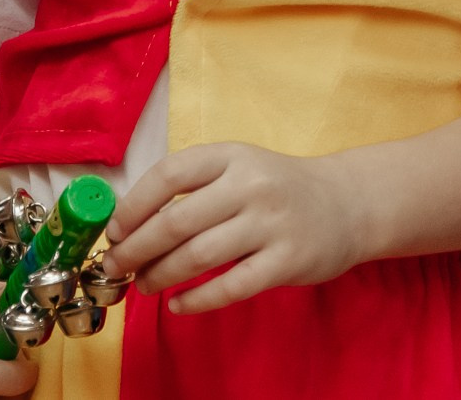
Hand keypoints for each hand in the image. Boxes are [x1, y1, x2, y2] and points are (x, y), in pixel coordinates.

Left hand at [102, 143, 372, 314]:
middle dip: (136, 249)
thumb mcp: (240, 168)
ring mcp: (271, 223)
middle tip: (117, 266)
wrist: (346, 204)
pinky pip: (230, 287)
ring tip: (144, 285)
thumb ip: (194, 187)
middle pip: (176, 221)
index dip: (133, 205)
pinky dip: (196, 300)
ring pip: (198, 256)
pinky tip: (178, 304)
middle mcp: (251, 185)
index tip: (114, 230)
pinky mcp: (287, 260)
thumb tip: (130, 223)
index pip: (170, 174)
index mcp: (232, 156)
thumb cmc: (278, 188)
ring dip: (160, 275)